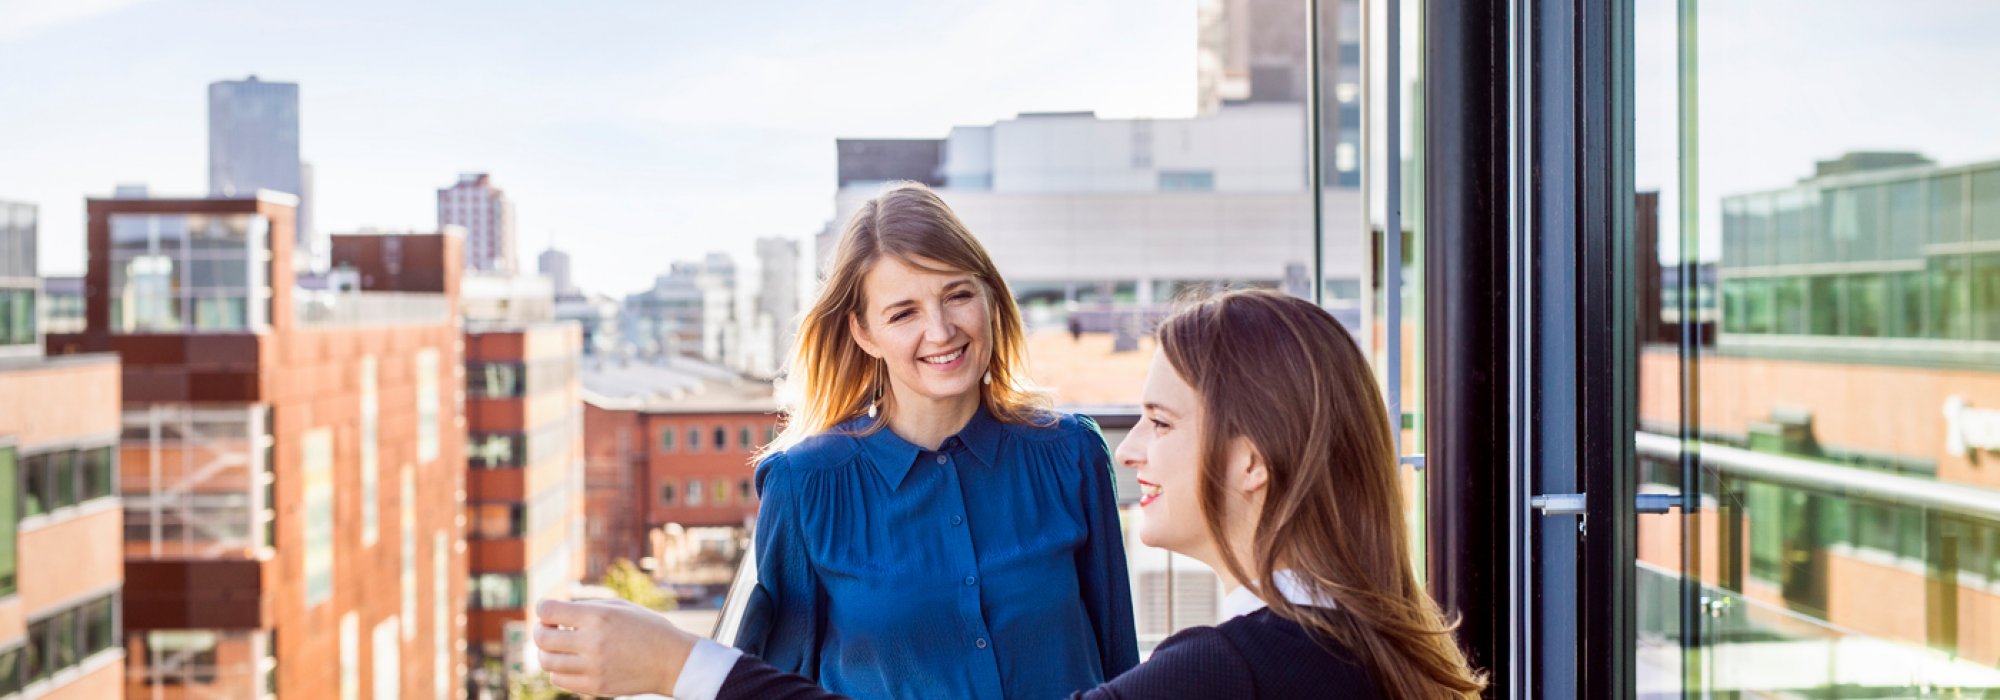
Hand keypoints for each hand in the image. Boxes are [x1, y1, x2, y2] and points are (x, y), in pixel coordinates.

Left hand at [534, 597, 700, 696]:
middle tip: (547, 630)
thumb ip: (587, 607)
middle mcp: (593, 642)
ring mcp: (593, 667)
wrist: (673, 661)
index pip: (548, 610)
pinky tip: (571, 663)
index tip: (548, 611)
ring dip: (546, 652)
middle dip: (539, 631)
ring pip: (547, 662)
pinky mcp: (595, 687)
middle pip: (542, 638)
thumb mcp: (621, 607)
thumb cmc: (647, 629)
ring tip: (559, 648)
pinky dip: (558, 671)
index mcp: (599, 616)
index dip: (543, 608)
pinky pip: (559, 680)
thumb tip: (555, 613)